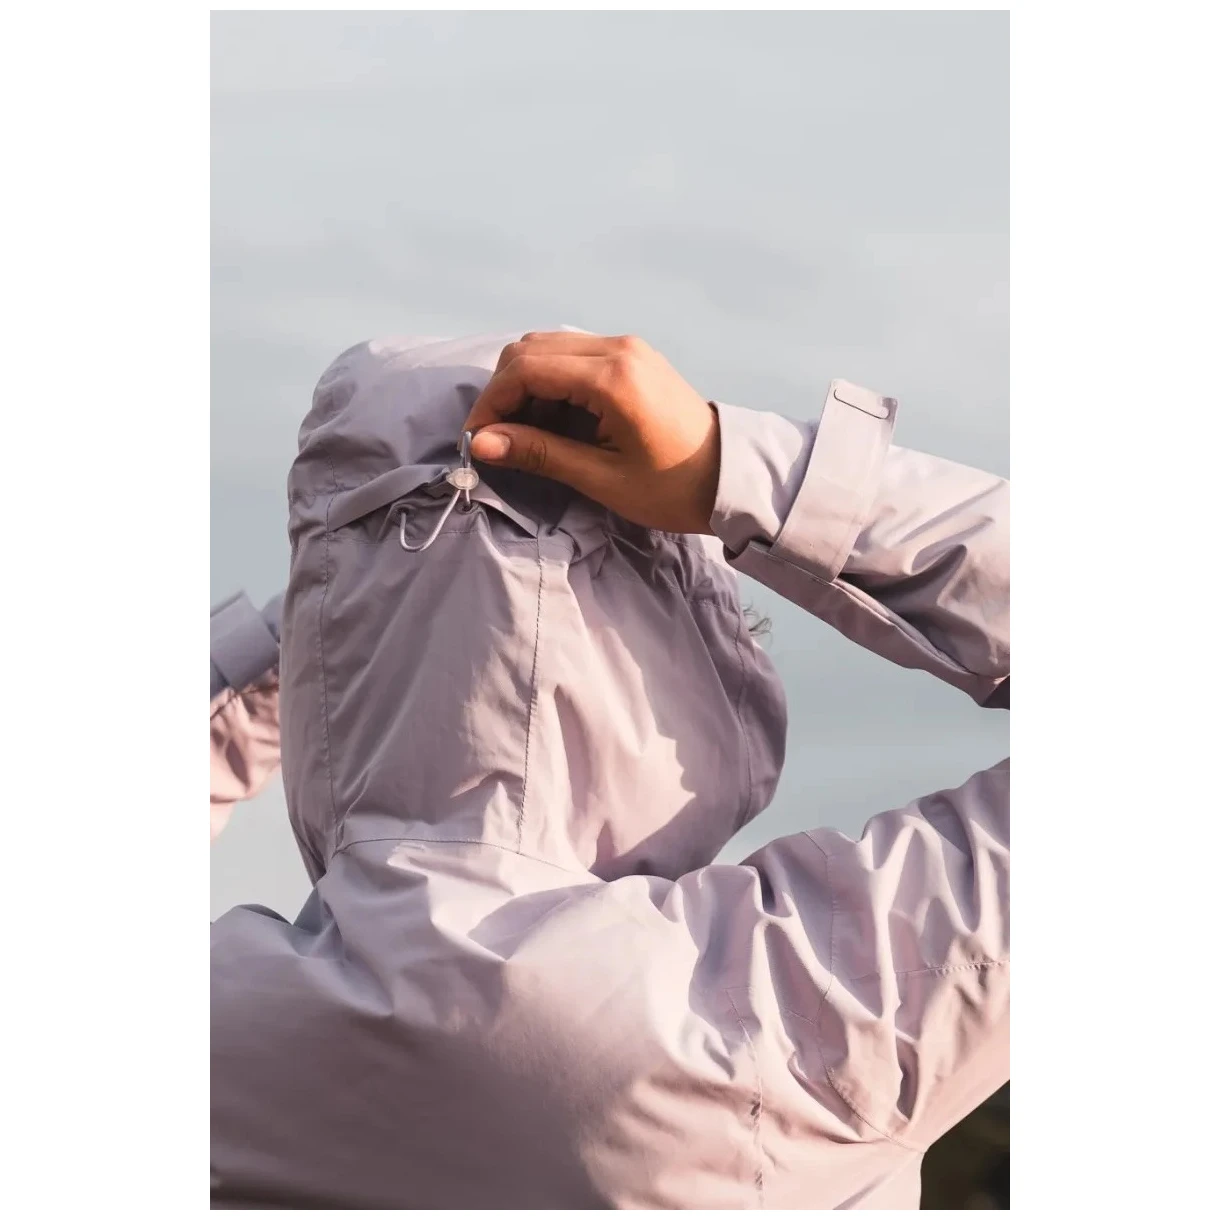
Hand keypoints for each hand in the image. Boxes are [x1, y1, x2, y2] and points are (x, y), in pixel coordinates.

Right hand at [463, 332, 720, 534]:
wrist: (730, 477)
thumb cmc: (672, 488)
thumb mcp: (602, 478)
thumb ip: (540, 454)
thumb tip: (481, 443)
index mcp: (613, 377)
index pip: (527, 369)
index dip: (492, 402)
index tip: (478, 439)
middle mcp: (617, 348)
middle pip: (531, 349)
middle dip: (504, 391)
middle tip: (497, 438)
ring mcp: (626, 347)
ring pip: (549, 348)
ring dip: (525, 385)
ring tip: (525, 434)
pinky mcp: (631, 356)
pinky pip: (572, 356)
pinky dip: (550, 382)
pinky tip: (553, 421)